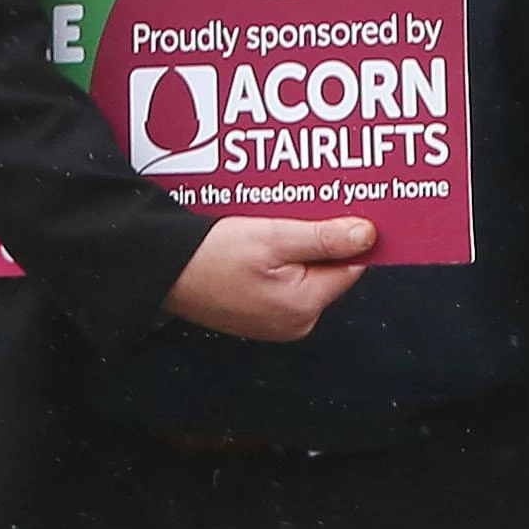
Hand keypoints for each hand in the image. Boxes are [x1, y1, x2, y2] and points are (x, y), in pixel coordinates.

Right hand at [163, 214, 374, 339]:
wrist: (162, 272)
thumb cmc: (211, 256)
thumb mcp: (273, 237)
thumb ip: (324, 238)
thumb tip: (367, 236)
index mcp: (303, 307)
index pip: (351, 265)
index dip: (350, 234)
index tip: (350, 207)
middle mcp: (294, 322)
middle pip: (329, 269)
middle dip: (321, 237)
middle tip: (308, 206)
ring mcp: (276, 322)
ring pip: (306, 271)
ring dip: (299, 244)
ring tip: (281, 219)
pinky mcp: (259, 314)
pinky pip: (284, 279)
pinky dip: (281, 257)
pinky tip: (266, 237)